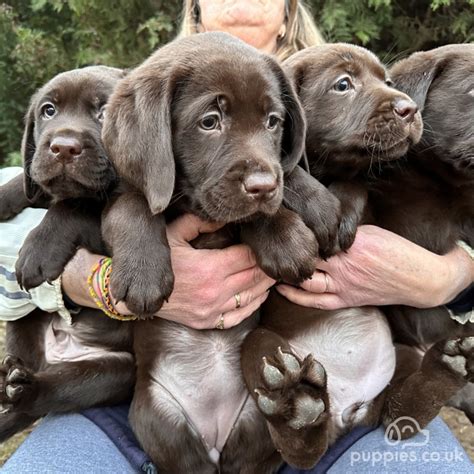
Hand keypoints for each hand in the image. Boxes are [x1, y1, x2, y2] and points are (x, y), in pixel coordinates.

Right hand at [152, 214, 274, 328]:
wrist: (140, 293)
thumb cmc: (157, 262)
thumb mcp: (173, 234)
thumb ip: (199, 222)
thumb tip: (222, 217)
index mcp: (209, 267)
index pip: (247, 258)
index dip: (258, 250)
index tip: (262, 244)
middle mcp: (215, 291)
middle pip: (254, 277)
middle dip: (266, 268)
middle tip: (275, 259)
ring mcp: (212, 309)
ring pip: (251, 297)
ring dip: (265, 286)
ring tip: (272, 275)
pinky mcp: (208, 321)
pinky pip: (239, 316)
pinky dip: (254, 305)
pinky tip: (259, 296)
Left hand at [276, 225, 472, 309]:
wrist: (419, 279)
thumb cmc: (397, 251)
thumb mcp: (371, 232)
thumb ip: (344, 232)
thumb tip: (320, 229)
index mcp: (350, 244)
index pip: (315, 237)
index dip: (297, 232)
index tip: (282, 226)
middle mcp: (343, 265)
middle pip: (306, 258)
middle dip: (288, 253)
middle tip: (271, 247)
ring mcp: (343, 285)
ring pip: (306, 281)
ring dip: (288, 274)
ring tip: (271, 267)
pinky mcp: (346, 300)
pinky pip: (316, 301)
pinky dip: (297, 296)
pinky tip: (282, 290)